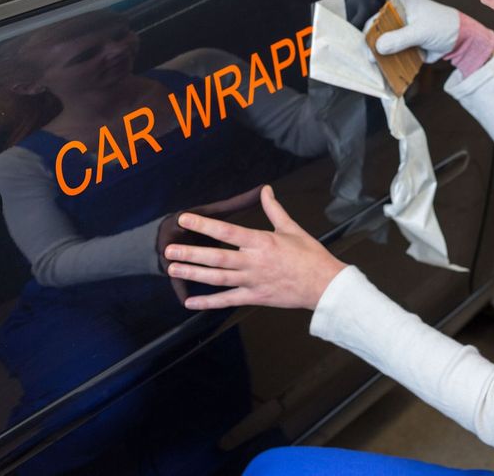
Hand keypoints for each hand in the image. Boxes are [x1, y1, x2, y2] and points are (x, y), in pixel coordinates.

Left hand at [163, 185, 347, 310]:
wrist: (325, 285)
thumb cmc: (310, 255)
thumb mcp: (292, 228)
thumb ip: (274, 209)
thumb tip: (265, 190)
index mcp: (262, 242)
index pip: (227, 231)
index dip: (204, 225)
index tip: (185, 220)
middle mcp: (254, 262)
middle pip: (217, 257)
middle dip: (191, 253)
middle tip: (168, 250)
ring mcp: (253, 281)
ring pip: (218, 278)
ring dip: (194, 274)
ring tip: (173, 270)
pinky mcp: (255, 297)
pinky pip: (228, 301)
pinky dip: (208, 303)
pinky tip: (190, 302)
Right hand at [365, 0, 460, 63]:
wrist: (461, 38)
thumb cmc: (444, 27)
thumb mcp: (421, 32)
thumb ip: (399, 39)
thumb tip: (379, 47)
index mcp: (400, 3)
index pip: (378, 17)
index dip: (372, 34)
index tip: (369, 50)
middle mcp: (398, 14)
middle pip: (380, 32)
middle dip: (376, 47)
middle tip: (373, 62)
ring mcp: (402, 29)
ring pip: (386, 44)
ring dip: (383, 56)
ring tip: (380, 68)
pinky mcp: (406, 42)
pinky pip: (395, 52)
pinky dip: (392, 60)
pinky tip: (389, 70)